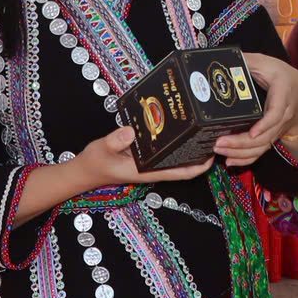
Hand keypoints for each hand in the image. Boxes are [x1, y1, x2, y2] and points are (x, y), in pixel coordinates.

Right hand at [66, 125, 216, 191]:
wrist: (84, 170)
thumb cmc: (94, 162)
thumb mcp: (102, 149)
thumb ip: (115, 141)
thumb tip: (132, 131)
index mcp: (149, 171)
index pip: (182, 173)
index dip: (201, 166)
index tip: (213, 153)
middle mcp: (153, 167)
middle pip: (185, 164)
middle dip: (200, 152)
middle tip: (213, 132)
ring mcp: (150, 162)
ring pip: (177, 156)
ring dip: (190, 145)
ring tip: (202, 126)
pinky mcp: (144, 155)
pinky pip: (165, 148)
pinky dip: (175, 139)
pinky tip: (178, 123)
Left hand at [213, 52, 297, 167]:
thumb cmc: (282, 76)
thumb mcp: (266, 63)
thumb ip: (246, 61)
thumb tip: (222, 59)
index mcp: (283, 94)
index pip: (276, 113)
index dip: (265, 124)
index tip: (252, 132)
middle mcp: (283, 115)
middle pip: (265, 136)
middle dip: (241, 142)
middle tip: (218, 143)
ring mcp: (278, 129)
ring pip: (262, 147)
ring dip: (240, 152)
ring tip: (219, 151)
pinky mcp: (272, 136)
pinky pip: (261, 151)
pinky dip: (246, 159)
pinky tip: (230, 161)